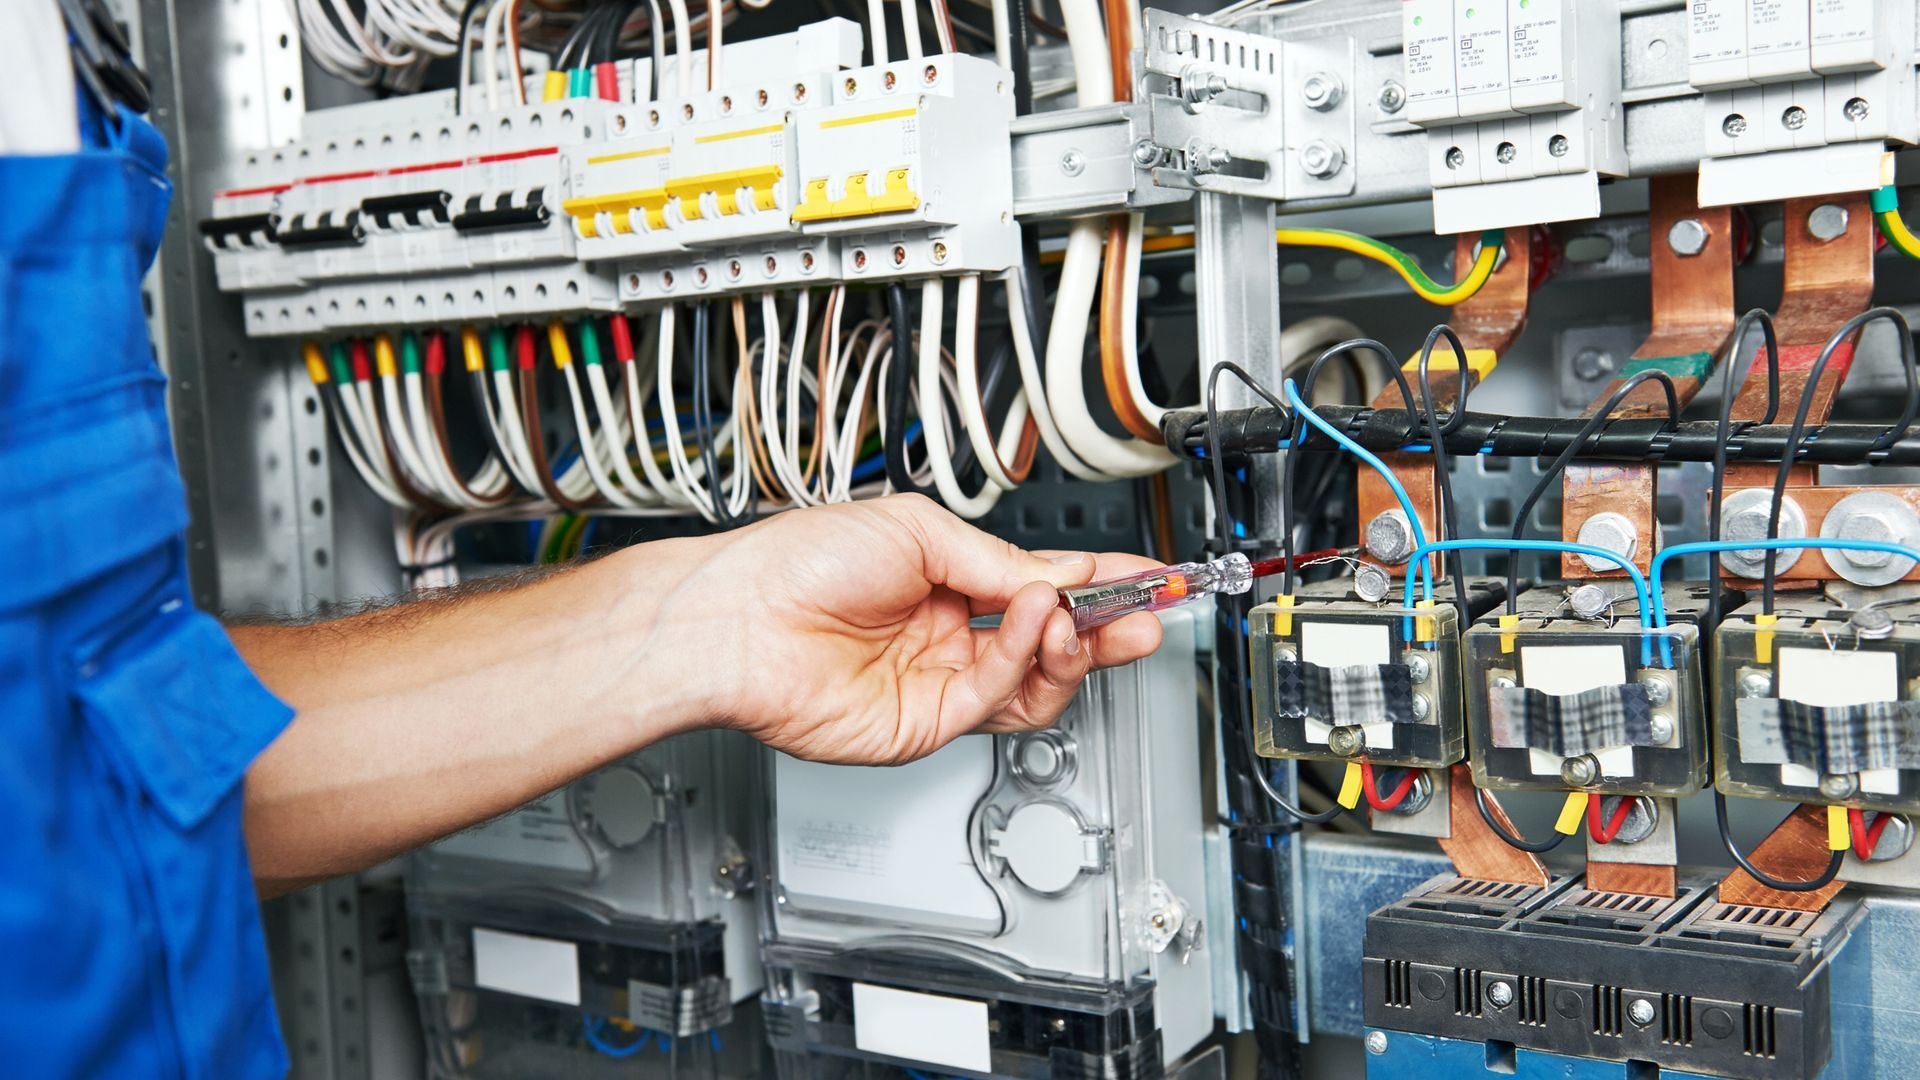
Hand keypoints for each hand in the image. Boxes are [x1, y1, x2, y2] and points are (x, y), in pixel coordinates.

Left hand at [665, 494, 1163, 764]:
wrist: (740, 617)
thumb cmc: (798, 562)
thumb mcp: (918, 532)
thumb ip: (999, 562)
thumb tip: (1062, 577)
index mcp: (948, 580)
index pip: (1045, 587)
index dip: (1101, 585)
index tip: (1151, 577)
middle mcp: (949, 634)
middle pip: (1053, 644)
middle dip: (1108, 628)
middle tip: (1150, 612)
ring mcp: (938, 682)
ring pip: (1036, 682)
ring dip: (1071, 646)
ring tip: (1077, 614)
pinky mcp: (926, 724)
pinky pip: (997, 698)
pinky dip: (1022, 658)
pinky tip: (1027, 620)